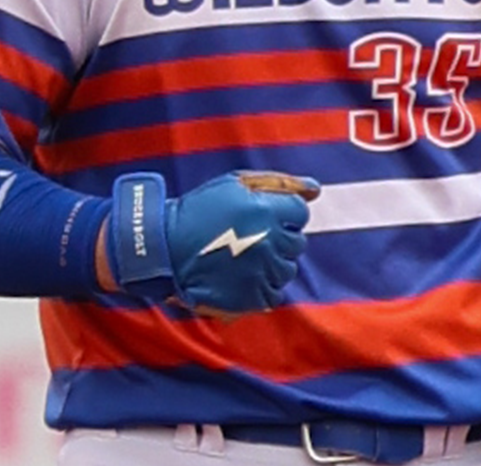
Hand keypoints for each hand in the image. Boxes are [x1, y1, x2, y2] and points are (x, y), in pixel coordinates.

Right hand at [106, 171, 319, 314]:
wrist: (165, 249)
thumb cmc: (199, 211)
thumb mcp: (235, 184)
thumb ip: (280, 183)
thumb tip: (315, 189)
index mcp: (268, 211)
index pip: (299, 212)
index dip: (282, 212)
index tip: (261, 216)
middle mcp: (271, 242)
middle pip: (296, 241)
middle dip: (279, 237)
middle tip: (249, 236)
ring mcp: (263, 272)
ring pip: (287, 268)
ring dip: (272, 262)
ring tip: (244, 257)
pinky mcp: (253, 297)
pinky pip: (274, 293)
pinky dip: (263, 286)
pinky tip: (242, 276)